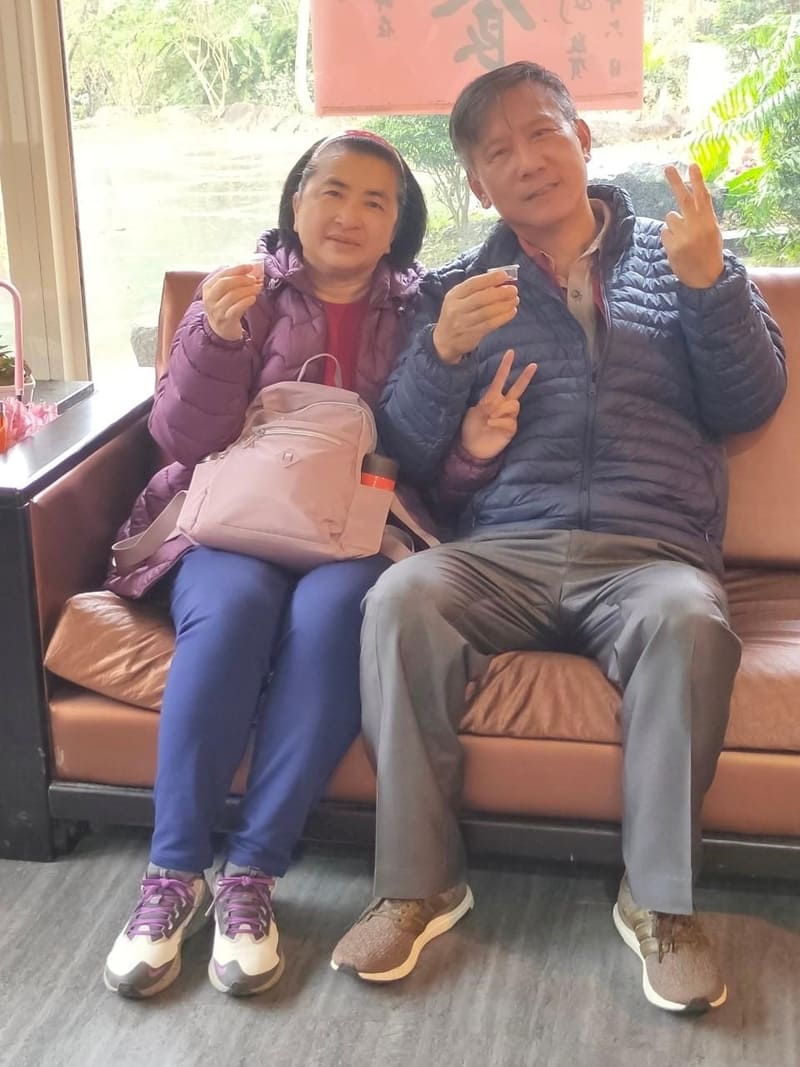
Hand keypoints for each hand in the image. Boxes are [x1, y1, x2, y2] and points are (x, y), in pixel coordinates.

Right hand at [202, 263, 262, 341]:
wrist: (221, 329)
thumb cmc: (225, 306)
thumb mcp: (224, 292)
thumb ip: (233, 280)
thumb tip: (250, 270)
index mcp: (208, 287)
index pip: (222, 274)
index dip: (237, 269)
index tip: (250, 266)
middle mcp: (210, 298)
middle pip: (225, 283)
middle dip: (242, 279)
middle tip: (254, 279)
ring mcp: (216, 310)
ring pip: (232, 296)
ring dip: (247, 290)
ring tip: (257, 288)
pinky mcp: (225, 320)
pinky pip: (236, 308)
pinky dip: (246, 301)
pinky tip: (253, 298)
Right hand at [433, 272, 518, 363]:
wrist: (444, 340)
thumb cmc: (457, 314)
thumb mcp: (460, 299)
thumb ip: (476, 290)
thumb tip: (501, 281)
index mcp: (454, 295)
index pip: (472, 284)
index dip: (489, 279)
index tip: (504, 275)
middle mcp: (456, 308)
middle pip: (481, 298)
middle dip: (500, 293)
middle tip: (513, 290)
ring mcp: (463, 323)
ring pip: (487, 312)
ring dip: (504, 305)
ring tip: (515, 300)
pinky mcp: (471, 335)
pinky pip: (490, 325)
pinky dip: (503, 318)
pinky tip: (511, 312)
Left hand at [460, 349, 536, 459]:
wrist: (471, 448)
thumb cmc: (470, 428)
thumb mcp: (473, 411)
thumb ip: (486, 404)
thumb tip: (498, 404)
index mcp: (492, 398)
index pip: (500, 379)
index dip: (505, 366)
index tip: (511, 352)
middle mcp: (503, 405)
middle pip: (517, 389)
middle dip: (525, 377)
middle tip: (533, 365)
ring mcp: (509, 417)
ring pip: (514, 405)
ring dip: (501, 410)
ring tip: (490, 417)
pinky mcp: (511, 429)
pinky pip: (510, 420)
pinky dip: (499, 421)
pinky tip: (491, 425)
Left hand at [661, 163, 723, 288]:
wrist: (706, 279)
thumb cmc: (709, 252)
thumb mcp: (712, 232)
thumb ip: (702, 216)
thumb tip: (688, 198)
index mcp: (709, 222)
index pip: (703, 197)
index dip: (697, 180)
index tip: (692, 165)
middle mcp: (697, 227)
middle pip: (683, 199)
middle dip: (676, 182)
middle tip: (668, 167)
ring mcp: (684, 236)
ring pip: (670, 217)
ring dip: (674, 225)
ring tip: (683, 238)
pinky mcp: (672, 246)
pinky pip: (664, 232)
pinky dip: (668, 237)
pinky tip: (677, 247)